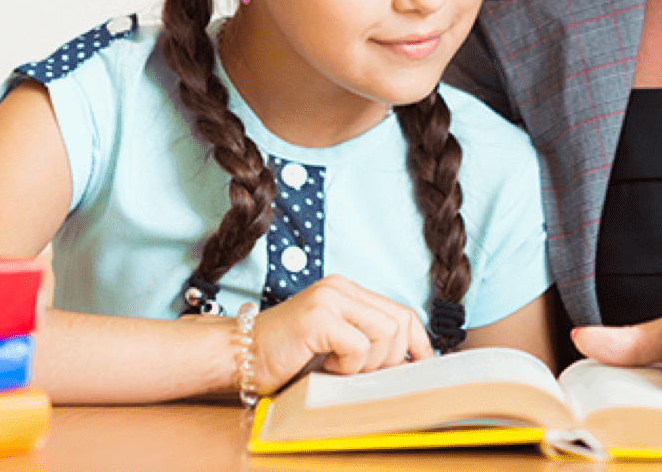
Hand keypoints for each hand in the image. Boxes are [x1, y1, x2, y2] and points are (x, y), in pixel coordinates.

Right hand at [251, 276, 434, 393]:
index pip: (402, 312)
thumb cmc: (285, 357)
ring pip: (385, 333)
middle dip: (389, 359)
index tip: (423, 367)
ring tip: (339, 368)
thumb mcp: (335, 345)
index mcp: (348, 292)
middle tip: (360, 373)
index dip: (419, 343)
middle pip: (399, 323)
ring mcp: (330, 299)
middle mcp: (341, 288)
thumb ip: (367, 343)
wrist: (238, 355)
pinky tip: (326, 366)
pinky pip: (358, 346)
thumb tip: (409, 362)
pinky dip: (348, 365)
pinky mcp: (318, 316)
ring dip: (367, 363)